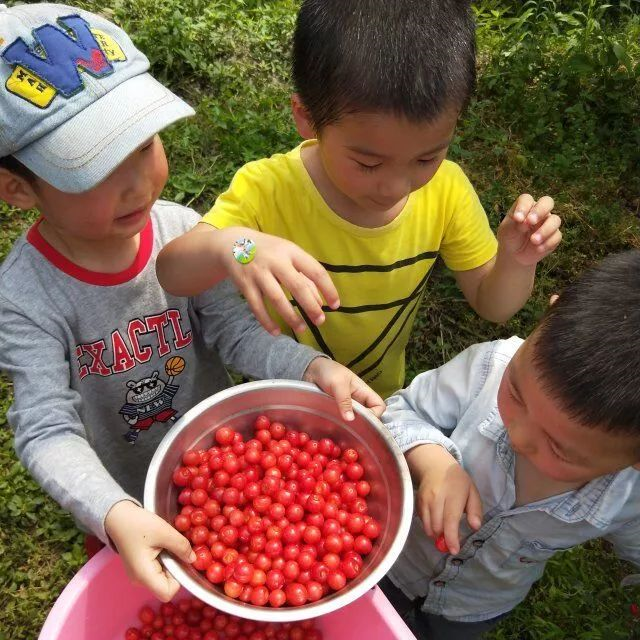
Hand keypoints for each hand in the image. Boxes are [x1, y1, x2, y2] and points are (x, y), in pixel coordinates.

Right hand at [105, 500, 194, 601]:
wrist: (117, 516)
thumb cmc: (138, 523)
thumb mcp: (164, 531)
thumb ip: (181, 547)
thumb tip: (193, 559)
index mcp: (143, 575)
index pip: (168, 593)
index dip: (180, 579)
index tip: (181, 559)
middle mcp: (139, 580)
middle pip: (166, 584)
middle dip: (176, 567)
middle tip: (174, 546)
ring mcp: (138, 575)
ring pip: (163, 576)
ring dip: (170, 561)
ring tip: (166, 543)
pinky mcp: (140, 568)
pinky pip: (157, 569)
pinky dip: (164, 559)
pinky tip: (161, 544)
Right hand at [221, 227, 339, 335]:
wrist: (232, 243)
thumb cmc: (269, 251)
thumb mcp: (289, 256)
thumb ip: (306, 277)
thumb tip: (320, 302)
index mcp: (291, 251)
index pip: (315, 271)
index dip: (328, 289)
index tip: (335, 305)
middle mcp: (275, 261)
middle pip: (297, 286)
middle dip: (311, 306)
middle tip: (320, 321)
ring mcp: (258, 273)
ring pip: (277, 298)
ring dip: (290, 316)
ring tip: (301, 329)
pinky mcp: (245, 284)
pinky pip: (257, 306)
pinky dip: (267, 321)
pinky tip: (276, 332)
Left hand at [303, 357, 384, 421]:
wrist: (311, 370)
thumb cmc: (328, 372)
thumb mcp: (337, 383)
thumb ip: (344, 400)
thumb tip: (350, 419)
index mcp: (363, 391)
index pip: (379, 405)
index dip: (375, 414)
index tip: (363, 420)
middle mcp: (359, 400)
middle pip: (370, 415)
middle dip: (364, 423)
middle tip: (352, 428)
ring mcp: (348, 406)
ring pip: (357, 419)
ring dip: (352, 425)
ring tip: (343, 429)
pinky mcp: (338, 410)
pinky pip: (345, 420)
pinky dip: (343, 424)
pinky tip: (336, 427)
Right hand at [407, 444, 481, 554]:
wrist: (435, 465)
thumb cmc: (457, 481)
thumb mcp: (472, 492)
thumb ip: (475, 510)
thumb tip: (475, 527)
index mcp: (453, 495)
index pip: (450, 519)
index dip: (451, 537)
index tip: (454, 550)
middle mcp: (436, 498)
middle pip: (437, 526)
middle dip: (444, 538)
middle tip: (452, 540)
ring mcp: (425, 500)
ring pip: (428, 526)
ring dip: (436, 534)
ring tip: (445, 531)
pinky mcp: (417, 502)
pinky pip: (422, 521)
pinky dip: (429, 526)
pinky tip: (437, 521)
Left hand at [497, 194, 561, 266]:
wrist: (514, 254)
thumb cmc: (509, 237)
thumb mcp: (507, 230)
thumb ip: (514, 223)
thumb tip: (526, 222)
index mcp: (525, 206)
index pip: (527, 199)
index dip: (523, 207)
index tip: (517, 218)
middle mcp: (539, 211)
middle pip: (547, 202)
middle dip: (540, 211)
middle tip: (531, 222)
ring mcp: (548, 223)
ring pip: (555, 220)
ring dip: (545, 230)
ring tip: (533, 240)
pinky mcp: (554, 236)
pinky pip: (556, 236)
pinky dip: (547, 243)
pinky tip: (538, 249)